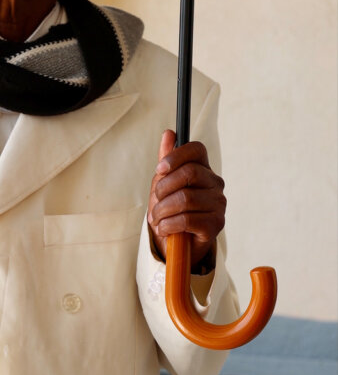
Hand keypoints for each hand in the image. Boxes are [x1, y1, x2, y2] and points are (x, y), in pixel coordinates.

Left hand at [148, 130, 225, 267]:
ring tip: (156, 218)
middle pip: (189, 172)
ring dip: (163, 210)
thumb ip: (167, 159)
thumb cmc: (171, 208)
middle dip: (164, 187)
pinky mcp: (216, 224)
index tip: (160, 169)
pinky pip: (187, 219)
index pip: (196, 149)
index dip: (176, 156)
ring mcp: (218, 204)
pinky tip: (164, 228)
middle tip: (155, 200)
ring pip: (185, 198)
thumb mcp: (164, 183)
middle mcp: (215, 183)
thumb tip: (169, 133)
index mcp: (204, 168)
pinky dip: (169, 224)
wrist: (178, 241)